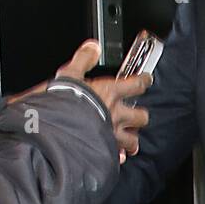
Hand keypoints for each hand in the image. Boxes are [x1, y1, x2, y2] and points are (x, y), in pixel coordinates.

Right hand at [55, 39, 151, 160]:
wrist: (57, 129)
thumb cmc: (64, 102)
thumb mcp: (70, 74)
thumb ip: (83, 59)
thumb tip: (93, 47)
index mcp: (109, 93)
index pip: (135, 85)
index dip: (143, 81)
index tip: (147, 80)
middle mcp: (115, 114)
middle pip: (141, 117)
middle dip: (141, 117)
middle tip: (138, 116)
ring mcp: (112, 135)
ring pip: (132, 141)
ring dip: (132, 141)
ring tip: (130, 142)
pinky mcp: (104, 151)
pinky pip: (117, 156)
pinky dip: (118, 156)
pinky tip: (117, 157)